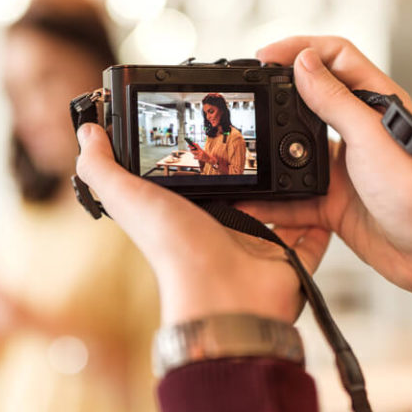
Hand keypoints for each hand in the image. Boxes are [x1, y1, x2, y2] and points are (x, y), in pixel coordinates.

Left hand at [76, 122, 329, 325]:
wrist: (224, 293)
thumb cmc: (175, 250)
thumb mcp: (129, 198)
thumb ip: (102, 167)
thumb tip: (88, 133)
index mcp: (184, 211)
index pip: (195, 173)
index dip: (200, 149)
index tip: (210, 118)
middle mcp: (220, 225)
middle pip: (240, 187)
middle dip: (250, 163)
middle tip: (264, 128)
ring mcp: (256, 242)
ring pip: (277, 206)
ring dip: (285, 181)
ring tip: (296, 145)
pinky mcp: (288, 255)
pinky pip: (310, 232)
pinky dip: (318, 215)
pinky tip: (324, 187)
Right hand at [237, 36, 411, 334]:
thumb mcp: (371, 135)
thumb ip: (334, 100)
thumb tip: (302, 63)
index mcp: (374, 105)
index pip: (335, 59)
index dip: (301, 50)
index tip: (267, 57)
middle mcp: (357, 132)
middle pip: (308, 104)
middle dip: (276, 102)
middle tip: (249, 99)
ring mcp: (343, 169)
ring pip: (294, 155)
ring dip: (269, 157)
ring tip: (247, 154)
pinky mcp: (332, 202)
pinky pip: (292, 198)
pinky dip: (271, 202)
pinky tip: (254, 203)